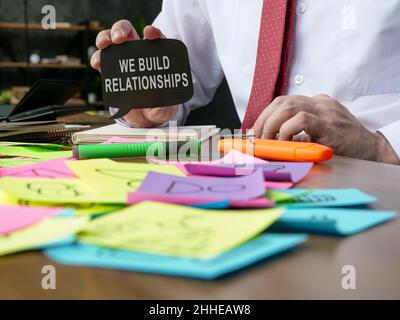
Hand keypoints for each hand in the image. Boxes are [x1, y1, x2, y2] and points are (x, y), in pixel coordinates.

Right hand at [91, 20, 177, 126]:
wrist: (145, 117)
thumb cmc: (159, 107)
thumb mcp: (166, 110)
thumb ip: (163, 111)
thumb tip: (157, 111)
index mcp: (156, 57)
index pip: (156, 39)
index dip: (153, 33)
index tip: (149, 33)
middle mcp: (138, 54)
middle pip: (128, 31)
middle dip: (121, 29)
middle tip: (119, 39)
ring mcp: (122, 60)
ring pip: (111, 39)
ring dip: (105, 37)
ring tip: (104, 45)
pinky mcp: (110, 71)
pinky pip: (101, 59)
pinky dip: (97, 58)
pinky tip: (98, 63)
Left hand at [253, 94, 399, 163]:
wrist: (371, 148)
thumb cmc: (342, 143)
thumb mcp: (316, 133)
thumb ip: (296, 131)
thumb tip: (268, 140)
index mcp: (315, 102)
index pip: (283, 101)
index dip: (265, 115)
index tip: (257, 131)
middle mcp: (319, 103)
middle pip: (282, 102)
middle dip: (264, 121)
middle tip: (259, 139)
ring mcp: (325, 111)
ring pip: (288, 107)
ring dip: (271, 125)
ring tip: (268, 141)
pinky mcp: (330, 125)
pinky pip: (302, 120)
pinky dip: (287, 130)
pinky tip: (285, 142)